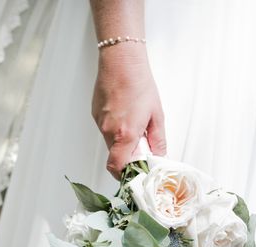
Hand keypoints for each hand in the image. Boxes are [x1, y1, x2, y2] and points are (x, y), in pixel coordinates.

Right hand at [92, 47, 165, 178]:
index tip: (134, 174)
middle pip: (114, 156)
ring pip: (109, 142)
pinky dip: (114, 128)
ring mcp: (99, 122)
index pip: (117, 167)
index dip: (124, 175)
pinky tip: (124, 114)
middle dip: (127, 157)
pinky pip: (105, 129)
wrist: (121, 62)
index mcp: (125, 134)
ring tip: (134, 124)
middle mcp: (108, 131)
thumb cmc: (139, 83)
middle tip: (140, 148)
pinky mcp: (95, 114)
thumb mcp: (156, 114)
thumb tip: (160, 155)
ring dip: (121, 141)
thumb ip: (158, 140)